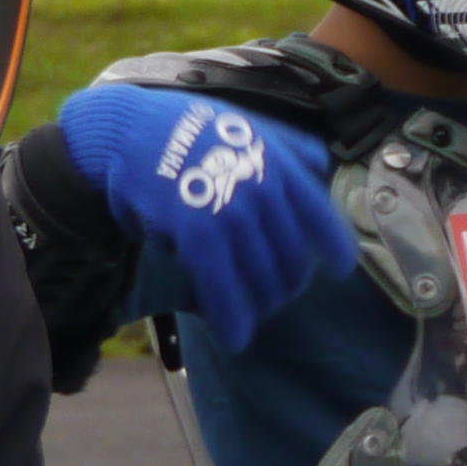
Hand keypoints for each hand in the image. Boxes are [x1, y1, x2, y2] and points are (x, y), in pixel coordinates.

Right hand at [56, 84, 344, 337]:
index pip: (322, 220)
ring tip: (256, 315)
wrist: (128, 128)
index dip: (335, 250)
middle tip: (277, 295)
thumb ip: (289, 150)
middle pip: (292, 259)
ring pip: (262, 277)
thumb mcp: (250, 127)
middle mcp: (265, 193)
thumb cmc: (187, 129)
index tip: (338, 270)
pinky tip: (236, 338)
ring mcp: (233, 214)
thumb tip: (319, 165)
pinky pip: (222, 285)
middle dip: (287, 285)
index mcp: (282, 169)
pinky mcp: (197, 234)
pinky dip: (231, 316)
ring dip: (261, 304)